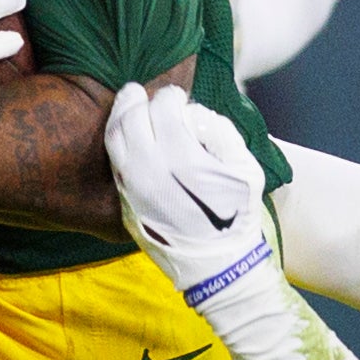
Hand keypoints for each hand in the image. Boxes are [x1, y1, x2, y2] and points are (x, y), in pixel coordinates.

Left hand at [105, 80, 276, 305]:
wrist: (218, 266)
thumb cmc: (237, 217)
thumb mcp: (246, 169)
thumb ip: (222, 131)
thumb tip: (195, 114)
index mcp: (181, 157)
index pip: (163, 107)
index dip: (171, 96)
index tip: (178, 98)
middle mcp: (150, 168)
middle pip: (130, 116)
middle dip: (137, 99)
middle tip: (143, 93)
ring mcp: (132, 186)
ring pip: (113, 138)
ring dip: (119, 116)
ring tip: (129, 107)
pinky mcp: (124, 202)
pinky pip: (113, 163)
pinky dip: (116, 143)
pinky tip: (127, 137)